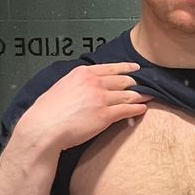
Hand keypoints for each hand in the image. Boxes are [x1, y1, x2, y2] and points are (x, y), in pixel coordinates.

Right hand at [14, 62, 148, 152]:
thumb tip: (82, 87)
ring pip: (128, 95)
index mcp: (82, 73)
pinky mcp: (105, 115)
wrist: (44, 127)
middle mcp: (94, 83)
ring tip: (149, 96)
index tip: (135, 67)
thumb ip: (76, 84)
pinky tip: (143, 109)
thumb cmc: (48, 112)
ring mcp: (101, 98)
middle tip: (145, 84)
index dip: (126, 68)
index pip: (110, 68)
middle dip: (136, 82)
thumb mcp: (61, 87)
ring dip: (140, 96)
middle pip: (122, 80)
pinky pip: (127, 110)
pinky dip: (137, 109)